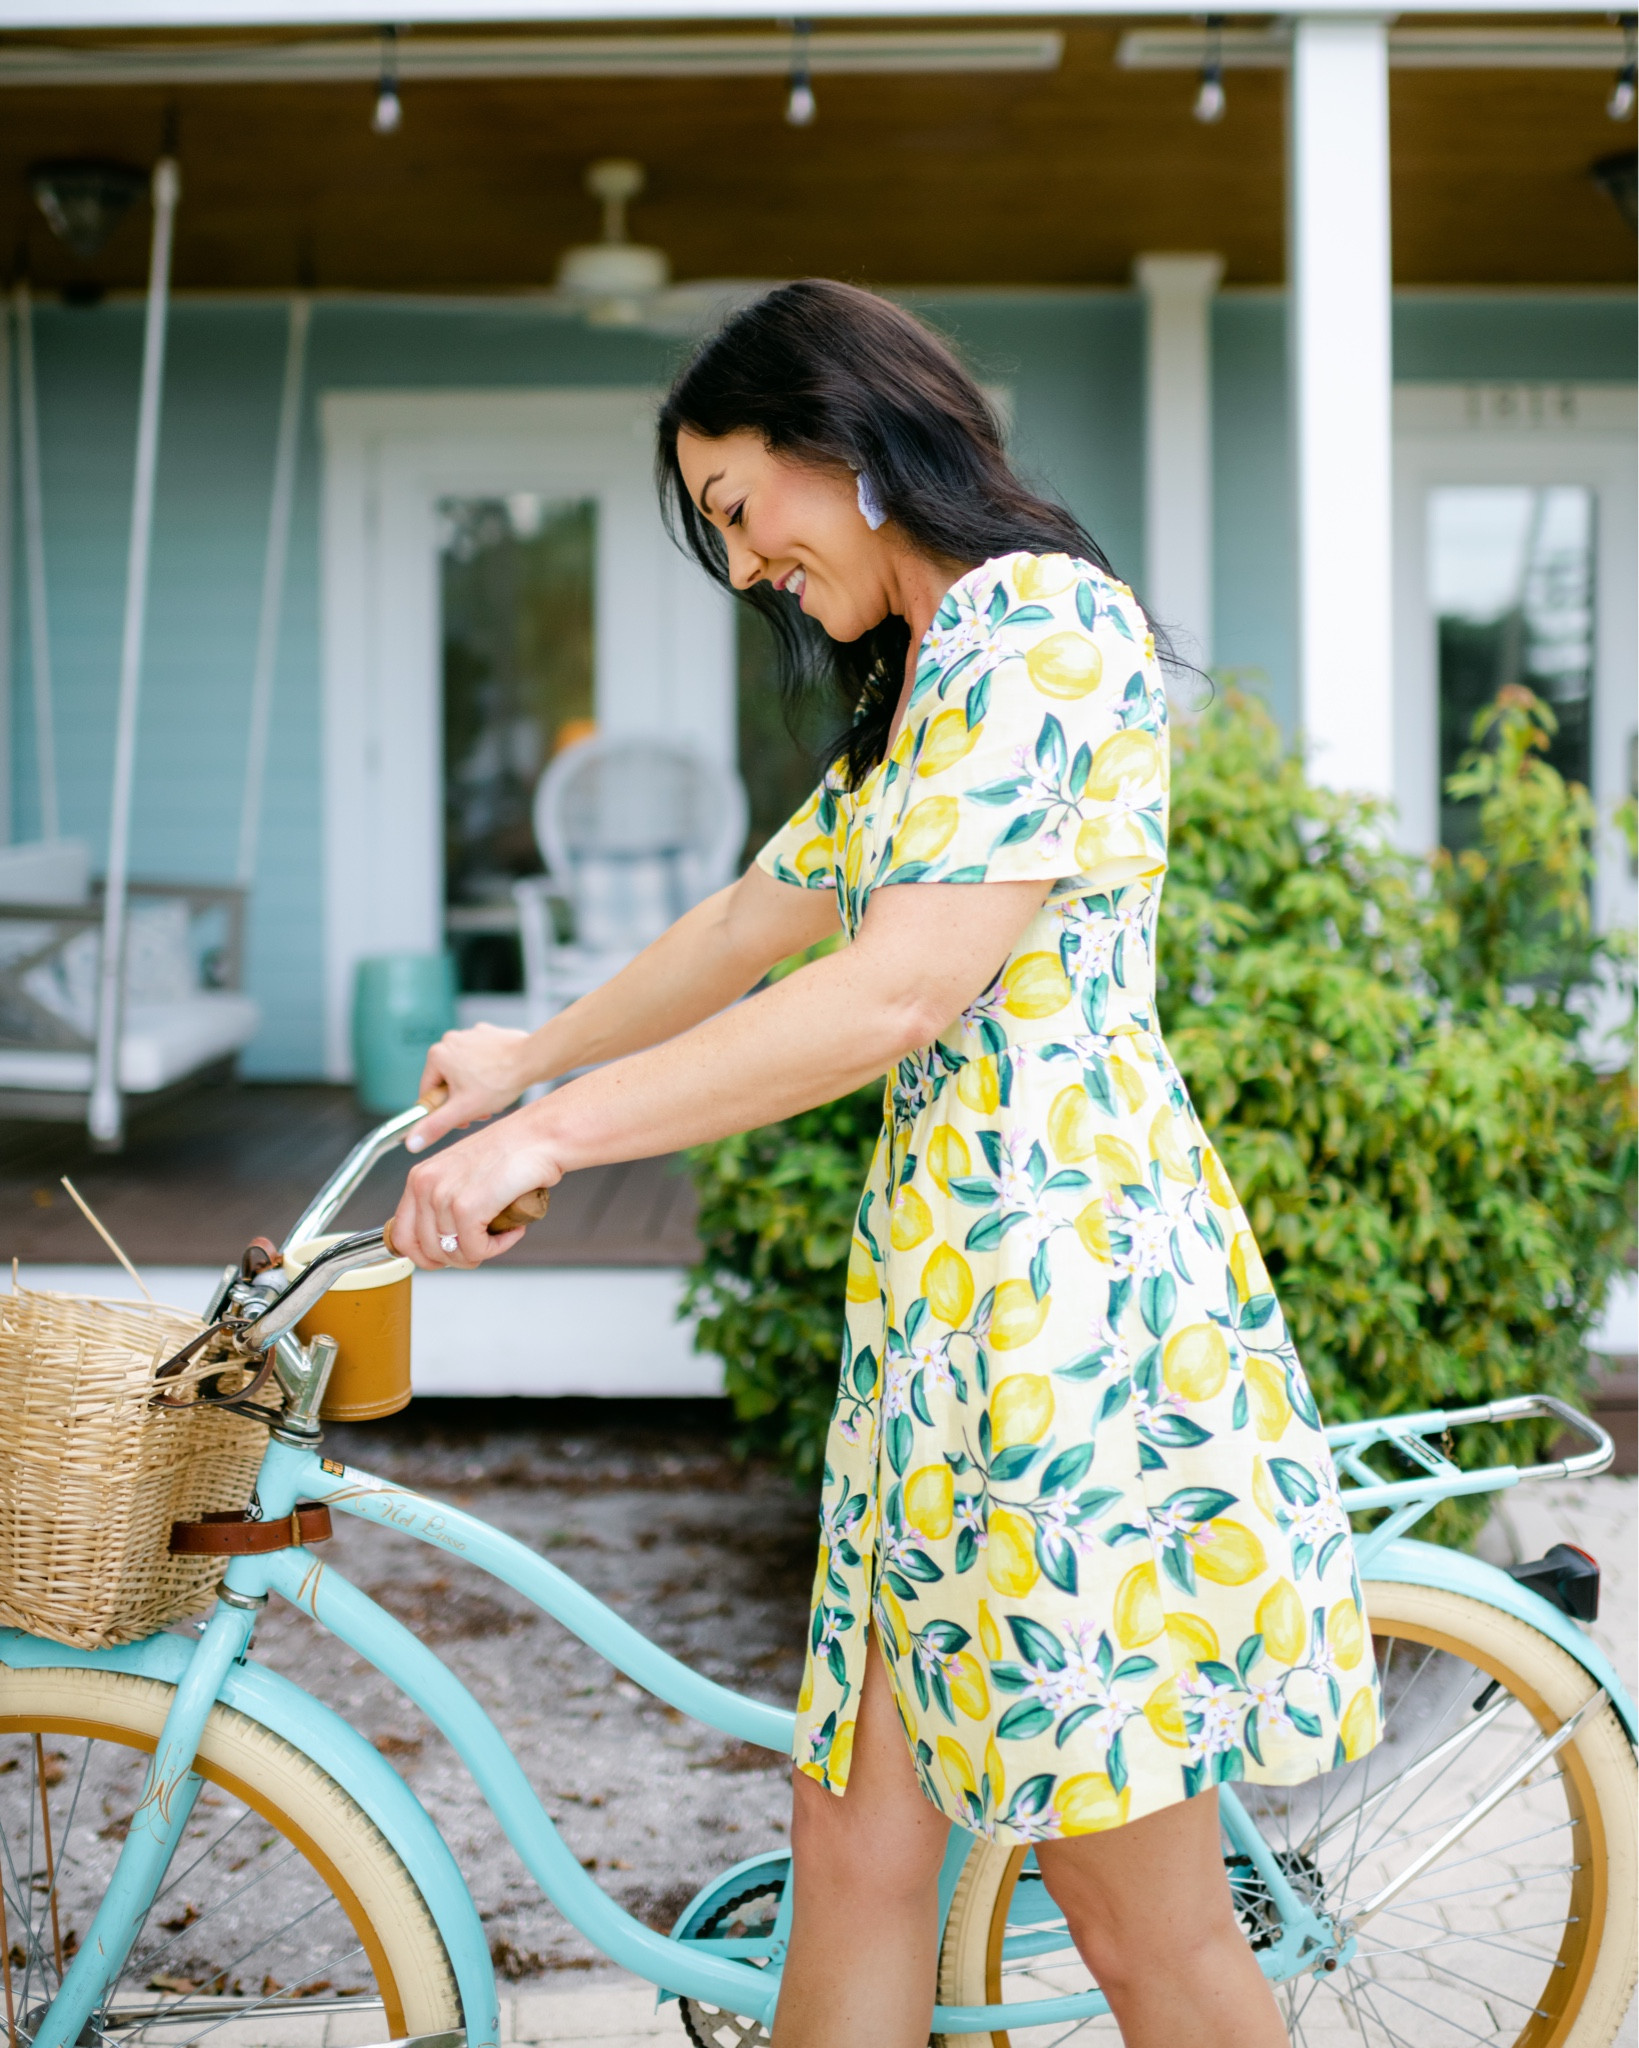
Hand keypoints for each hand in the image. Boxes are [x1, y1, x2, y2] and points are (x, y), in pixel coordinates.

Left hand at [392, 1103, 563, 1268]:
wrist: (541, 1135)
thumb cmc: (512, 1151)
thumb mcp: (461, 1173)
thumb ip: (442, 1201)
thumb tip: (440, 1239)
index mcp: (419, 1177)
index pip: (401, 1236)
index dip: (425, 1257)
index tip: (447, 1257)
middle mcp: (425, 1184)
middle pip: (426, 1251)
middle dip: (458, 1258)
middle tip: (483, 1246)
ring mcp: (443, 1195)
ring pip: (453, 1254)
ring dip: (483, 1251)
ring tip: (502, 1233)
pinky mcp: (467, 1207)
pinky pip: (476, 1249)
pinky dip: (498, 1247)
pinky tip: (512, 1230)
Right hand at [408, 1024, 532, 1150]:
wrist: (533, 1059)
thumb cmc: (499, 1082)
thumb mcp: (463, 1109)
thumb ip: (435, 1125)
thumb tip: (410, 1142)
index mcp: (437, 1054)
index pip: (429, 1092)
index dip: (443, 1111)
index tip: (462, 1119)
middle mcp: (450, 1040)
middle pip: (447, 1082)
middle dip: (462, 1100)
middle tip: (481, 1111)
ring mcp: (470, 1034)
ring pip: (464, 1071)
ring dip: (474, 1089)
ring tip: (493, 1097)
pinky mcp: (487, 1034)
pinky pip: (480, 1059)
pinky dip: (487, 1071)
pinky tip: (500, 1079)